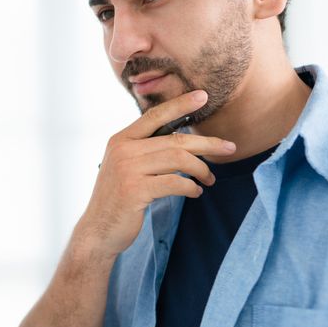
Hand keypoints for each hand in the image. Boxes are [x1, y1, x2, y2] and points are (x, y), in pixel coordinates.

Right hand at [79, 90, 236, 257]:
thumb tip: (181, 141)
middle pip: (175, 139)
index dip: (180, 105)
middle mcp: (123, 150)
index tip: (203, 96)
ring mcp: (128, 170)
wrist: (98, 230)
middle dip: (207, 143)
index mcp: (121, 140)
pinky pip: (174, 183)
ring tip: (210, 178)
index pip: (154, 116)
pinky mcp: (135, 190)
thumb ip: (145, 151)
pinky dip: (191, 187)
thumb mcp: (125, 167)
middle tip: (229, 148)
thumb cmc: (118, 199)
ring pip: (178, 159)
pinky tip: (196, 192)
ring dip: (201, 169)